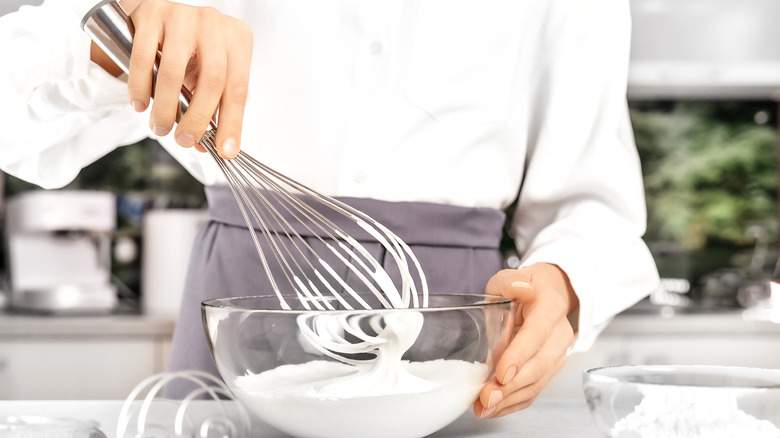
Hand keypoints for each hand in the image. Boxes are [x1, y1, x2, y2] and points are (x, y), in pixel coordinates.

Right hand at [90, 0, 252, 158]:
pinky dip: (140, 87)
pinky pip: (143, 58)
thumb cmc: (190, 48)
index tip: (225, 151)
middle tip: (184, 141)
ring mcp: (183, 16)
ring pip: (174, 71)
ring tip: (159, 127)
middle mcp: (215, 24)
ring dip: (165, 108)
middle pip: (212, 80)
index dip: (232, 124)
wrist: (158, 14)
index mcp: (237, 40)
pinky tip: (140, 103)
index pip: (238, 89)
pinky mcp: (152, 13)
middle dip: (197, 119)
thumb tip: (209, 147)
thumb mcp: (208, 75)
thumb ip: (212, 108)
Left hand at [473, 263, 577, 418]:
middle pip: (539, 365)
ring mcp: (556, 355)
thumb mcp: (509, 277)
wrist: (544, 296)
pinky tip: (493, 408)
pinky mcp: (548, 370)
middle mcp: (559, 334)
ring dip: (510, 399)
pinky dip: (513, 403)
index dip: (520, 355)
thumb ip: (510, 281)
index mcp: (549, 308)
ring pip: (537, 383)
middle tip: (487, 396)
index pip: (537, 333)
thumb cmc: (522, 289)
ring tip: (485, 407)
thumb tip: (518, 288)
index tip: (502, 373)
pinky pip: (533, 391)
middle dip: (512, 385)